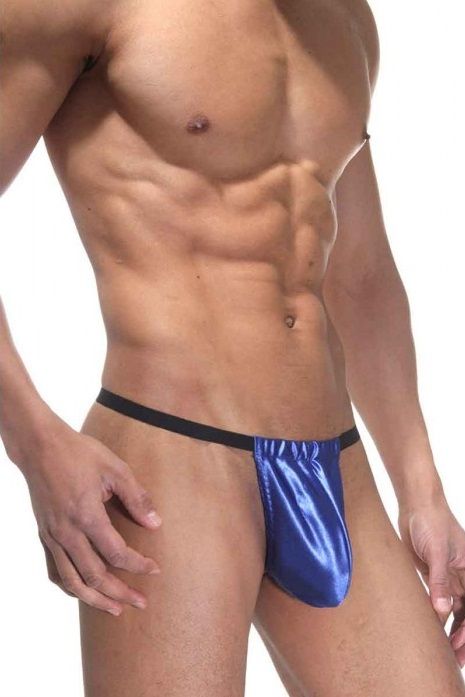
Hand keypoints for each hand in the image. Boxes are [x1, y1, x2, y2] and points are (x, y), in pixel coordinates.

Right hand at [18, 414, 161, 616]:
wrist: (40, 446)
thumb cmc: (79, 453)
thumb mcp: (115, 468)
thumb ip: (136, 497)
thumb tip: (155, 524)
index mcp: (87, 515)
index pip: (116, 554)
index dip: (138, 565)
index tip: (155, 570)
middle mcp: (67, 532)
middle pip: (95, 576)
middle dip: (120, 593)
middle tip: (141, 603)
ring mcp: (52, 536)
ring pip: (72, 581)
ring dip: (95, 600)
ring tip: (115, 609)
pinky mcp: (44, 535)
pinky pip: (54, 571)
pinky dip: (70, 587)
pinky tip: (84, 592)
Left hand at [398, 496, 464, 665]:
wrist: (415, 504)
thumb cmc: (431, 521)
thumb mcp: (437, 550)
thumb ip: (439, 579)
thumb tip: (442, 609)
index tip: (459, 645)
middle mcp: (462, 577)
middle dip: (463, 637)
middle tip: (455, 659)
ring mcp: (448, 577)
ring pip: (455, 612)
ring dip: (451, 631)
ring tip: (444, 653)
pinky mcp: (432, 575)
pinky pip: (438, 601)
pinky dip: (437, 617)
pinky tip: (432, 632)